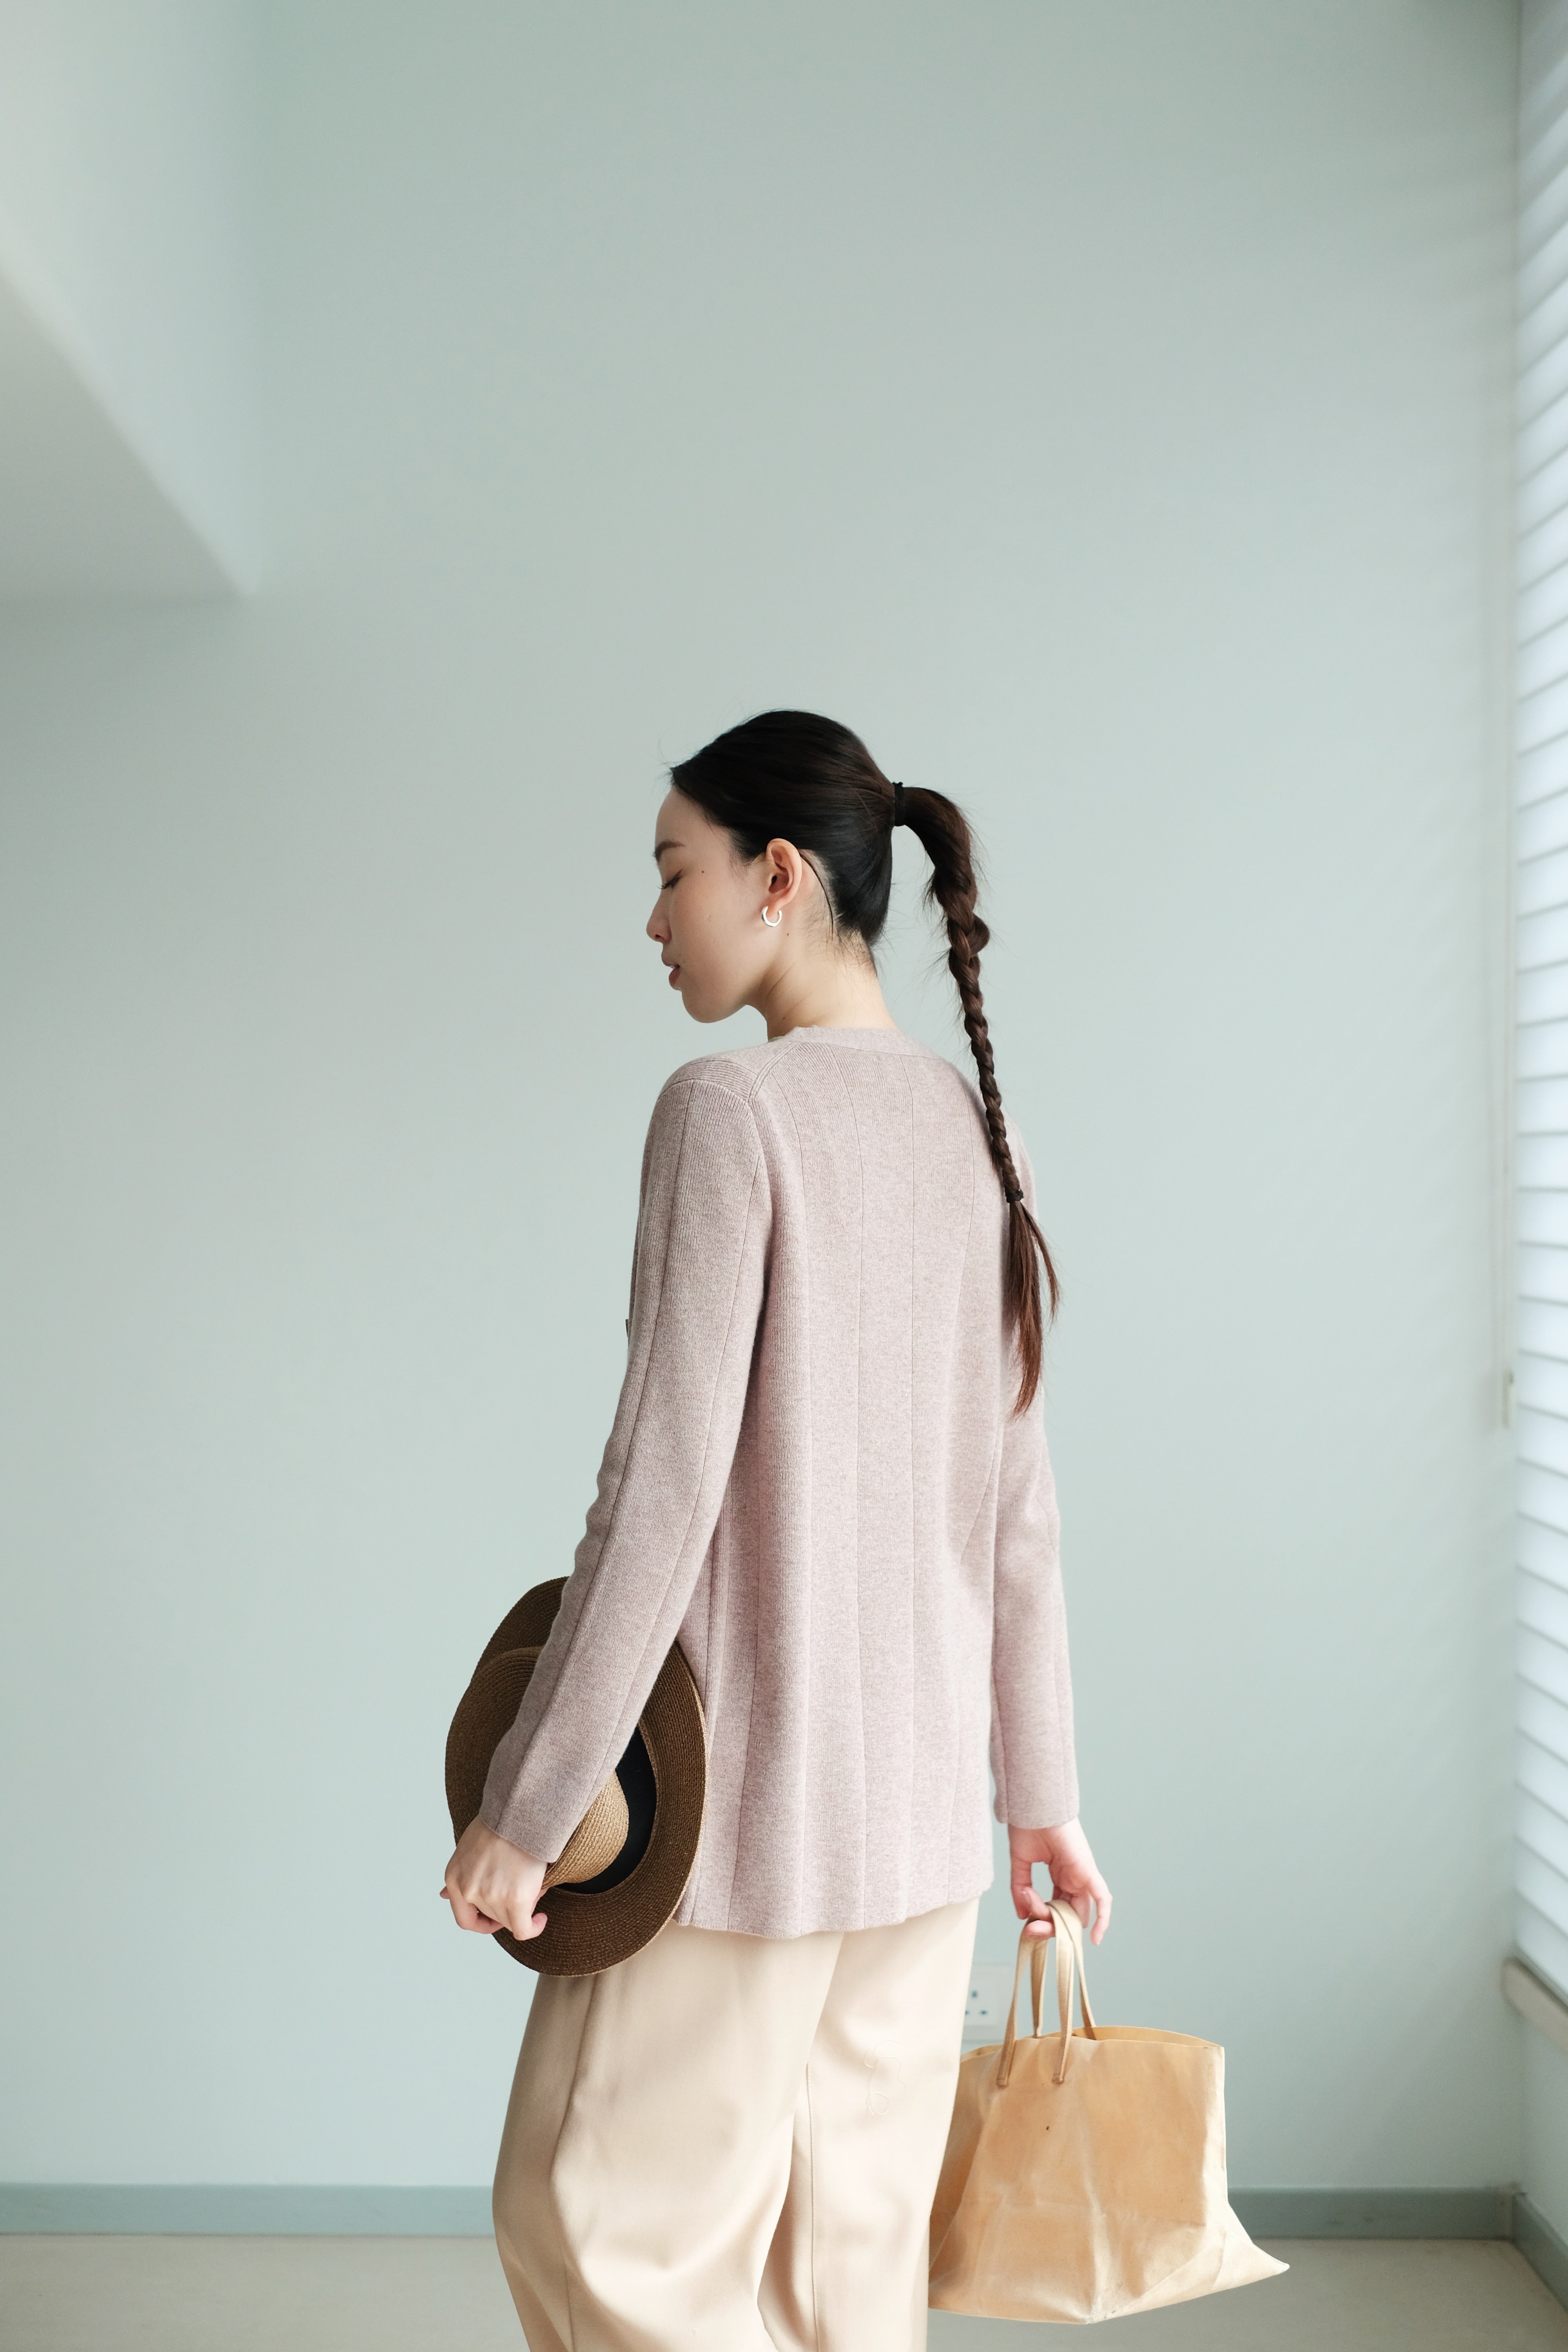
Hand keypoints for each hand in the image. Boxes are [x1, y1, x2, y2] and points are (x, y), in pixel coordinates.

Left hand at [441, 1817, 548, 1941]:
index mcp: (453, 1878)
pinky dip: (533, 1927)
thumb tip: (442, 1896)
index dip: (482, 1922)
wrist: (518, 1810)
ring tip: (534, 1884)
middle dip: (509, 1907)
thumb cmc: (498, 1823)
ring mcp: (491, 1897)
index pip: (465, 1918)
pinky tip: (540, 1919)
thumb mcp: (466, 1848)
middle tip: (524, 1887)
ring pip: (509, 1920)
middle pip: (492, 1917)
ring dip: (524, 1907)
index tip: (496, 1917)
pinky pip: (523, 1929)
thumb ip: (459, 1875)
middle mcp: (468, 1891)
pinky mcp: (515, 1900)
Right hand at [1008, 1818, 1110, 1946]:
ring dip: (1057, 1922)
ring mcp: (1082, 1875)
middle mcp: (1074, 1877)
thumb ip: (1020, 1889)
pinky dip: (1102, 1920)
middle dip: (1050, 1926)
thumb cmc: (1027, 1826)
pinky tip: (1095, 1938)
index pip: (1057, 1907)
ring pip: (1078, 1912)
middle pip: (1068, 1915)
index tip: (1026, 1922)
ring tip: (1038, 1916)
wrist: (1033, 1806)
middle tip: (1032, 1926)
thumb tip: (1022, 1915)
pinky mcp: (1088, 1871)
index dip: (1043, 1919)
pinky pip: (1103, 1900)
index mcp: (1060, 1874)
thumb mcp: (1020, 1863)